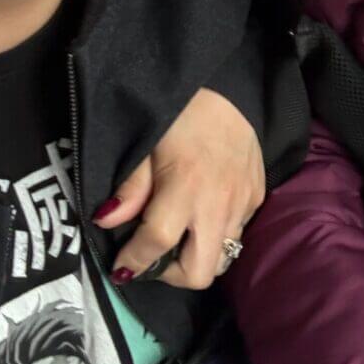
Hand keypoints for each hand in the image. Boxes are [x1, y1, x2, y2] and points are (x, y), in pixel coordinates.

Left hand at [93, 88, 264, 288]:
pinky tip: (206, 211)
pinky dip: (218, 233)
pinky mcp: (257, 196)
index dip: (133, 263)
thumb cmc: (182, 113)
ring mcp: (243, 203)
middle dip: (171, 275)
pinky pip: (237, 232)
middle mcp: (217, 205)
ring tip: (182, 237)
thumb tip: (106, 222)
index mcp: (185, 189)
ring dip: (198, 256)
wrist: (229, 89)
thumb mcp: (147, 145)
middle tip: (155, 256)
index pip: (157, 245)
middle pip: (198, 272)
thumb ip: (131, 188)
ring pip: (223, 258)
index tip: (121, 266)